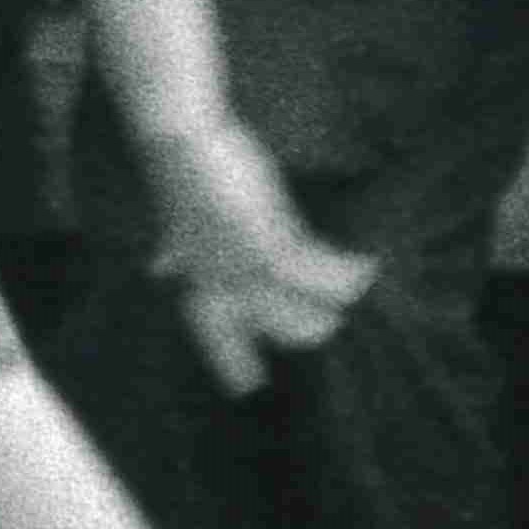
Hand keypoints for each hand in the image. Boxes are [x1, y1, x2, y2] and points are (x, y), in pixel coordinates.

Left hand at [136, 112, 370, 392]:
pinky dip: (344, 274)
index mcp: (194, 276)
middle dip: (302, 332)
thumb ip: (176, 251)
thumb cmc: (186, 178)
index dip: (229, 360)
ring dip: (330, 308)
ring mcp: (240, 264)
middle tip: (330, 330)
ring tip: (354, 298)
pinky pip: (317, 275)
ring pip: (296, 314)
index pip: (210, 331)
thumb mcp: (178, 224)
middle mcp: (215, 279)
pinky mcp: (266, 241)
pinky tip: (366, 269)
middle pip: (265, 329)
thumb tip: (162, 266)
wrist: (180, 140)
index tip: (247, 387)